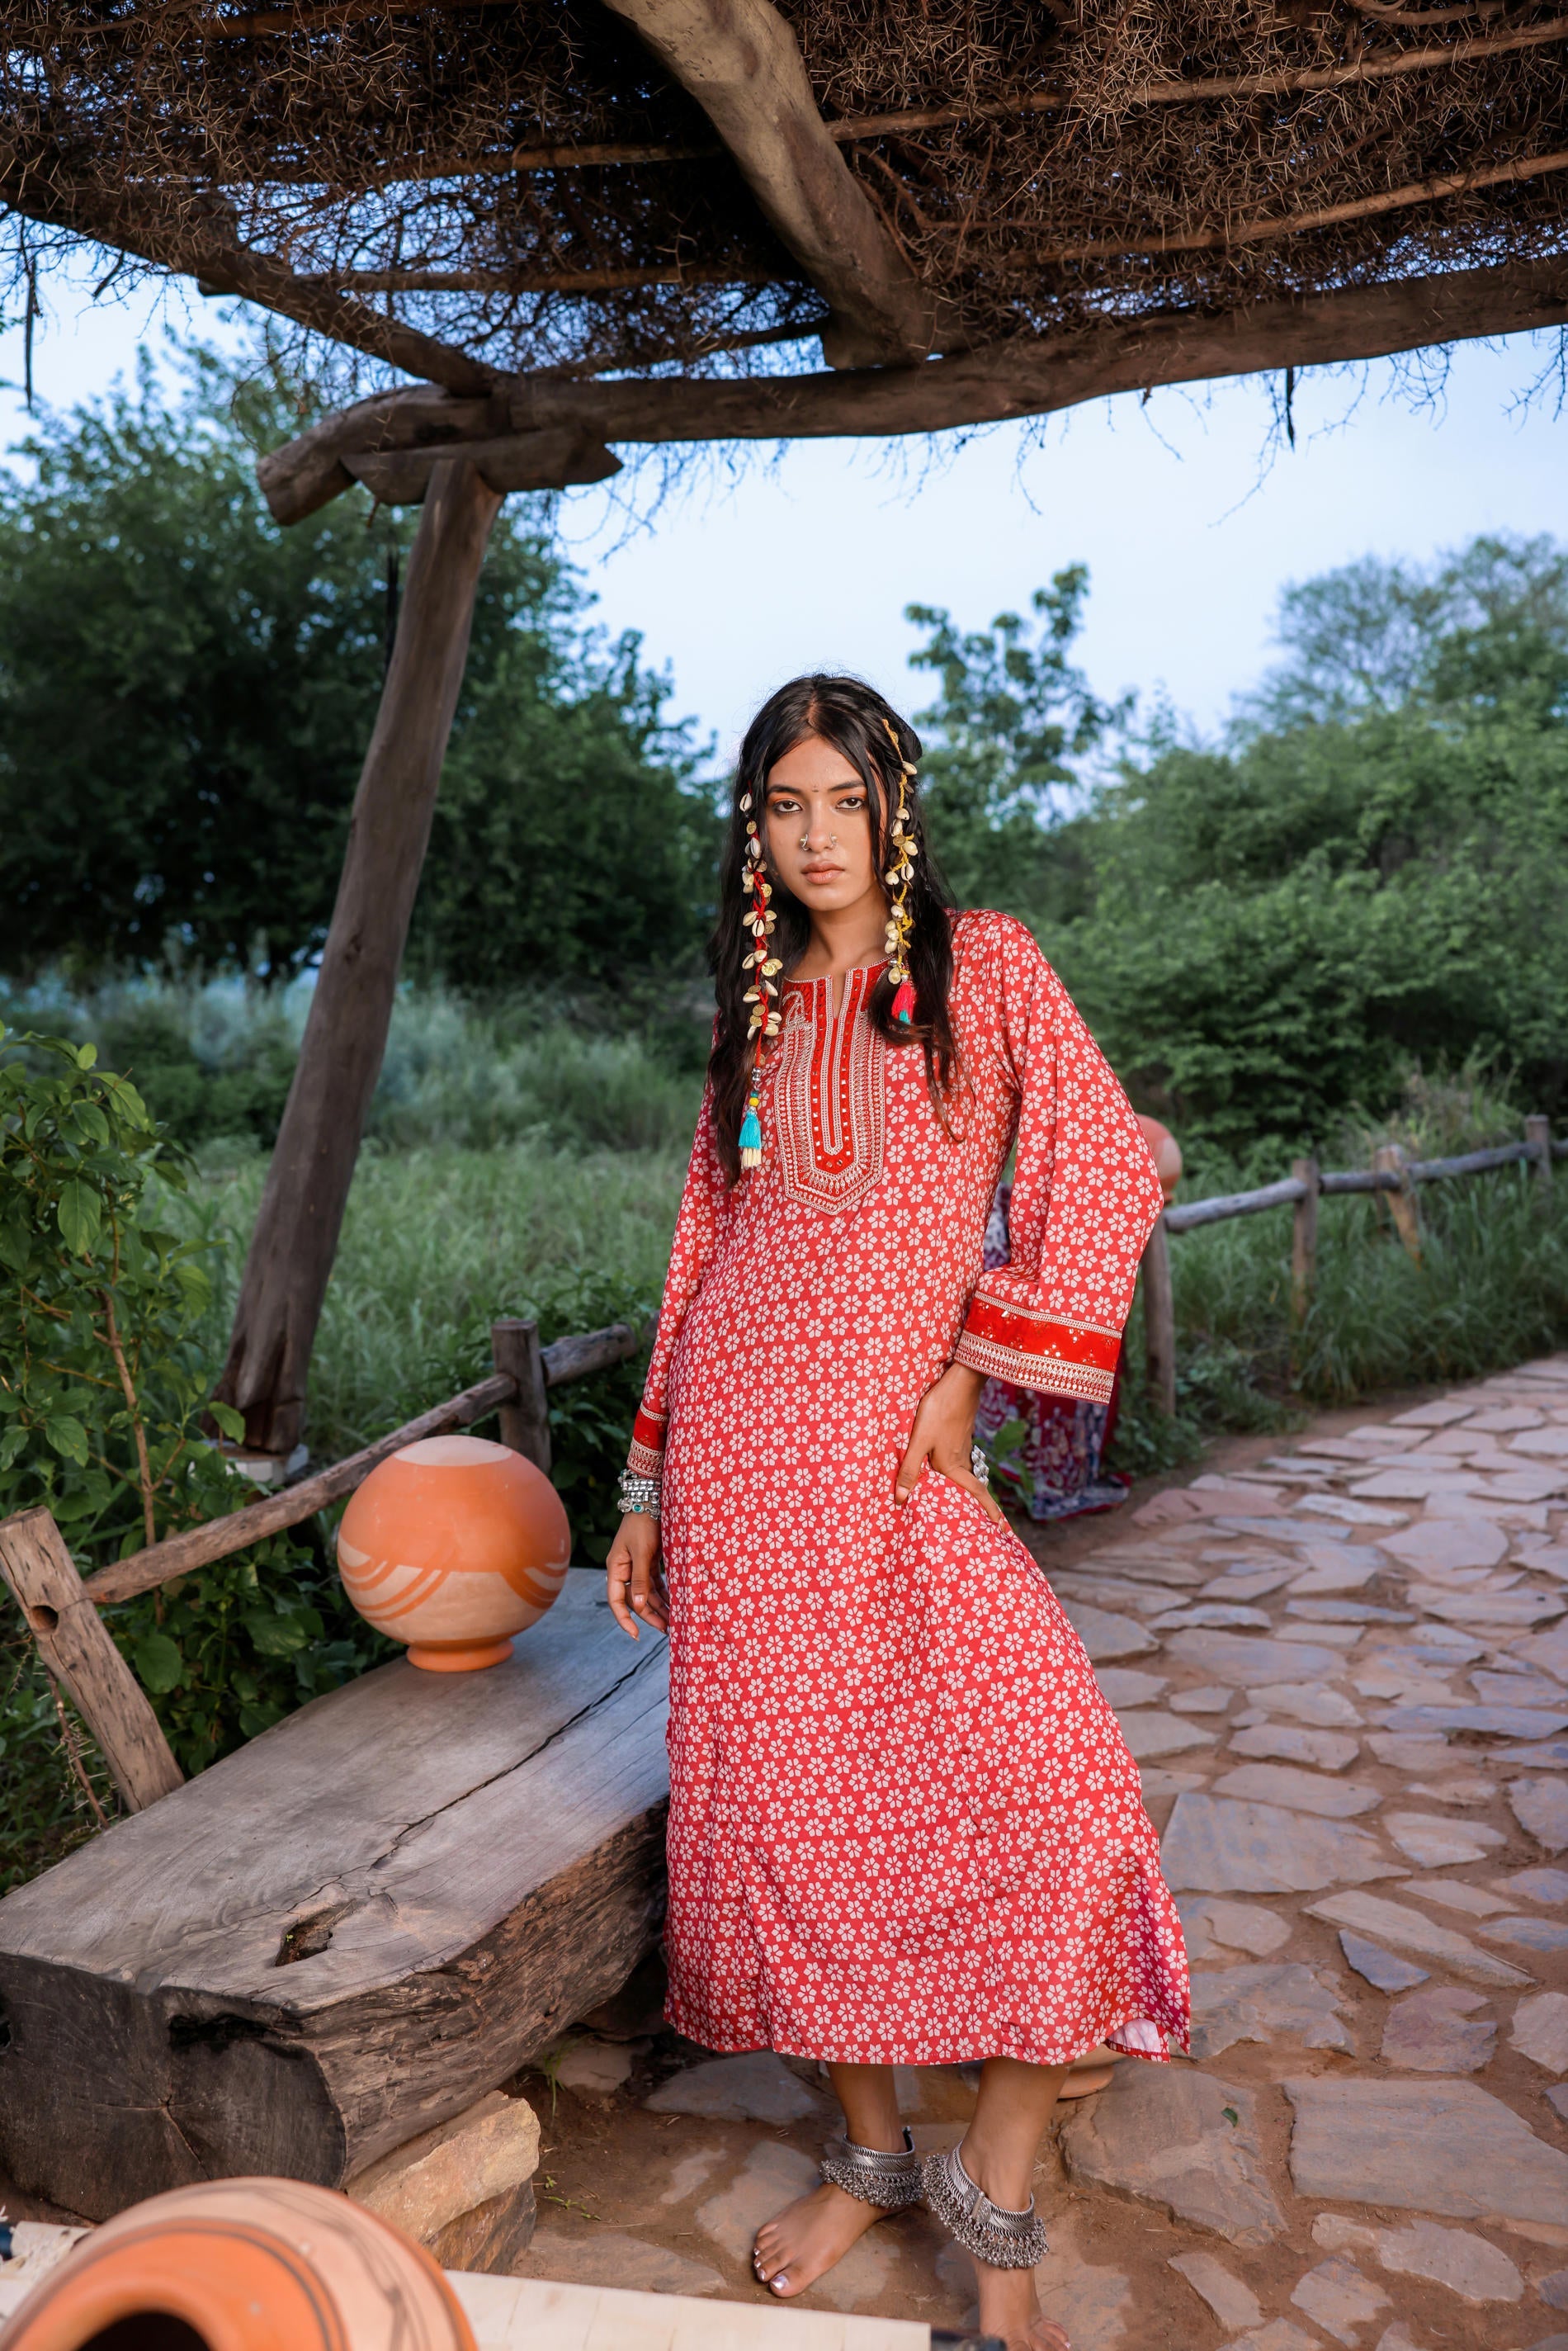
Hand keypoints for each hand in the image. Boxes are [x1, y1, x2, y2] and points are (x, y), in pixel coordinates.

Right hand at [606, 1511, 667, 1638]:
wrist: (652, 1500)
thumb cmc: (643, 1525)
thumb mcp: (641, 1552)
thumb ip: (640, 1579)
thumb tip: (638, 1606)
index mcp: (616, 1568)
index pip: (616, 1601)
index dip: (624, 1619)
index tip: (636, 1635)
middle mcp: (624, 1570)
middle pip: (635, 1600)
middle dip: (650, 1616)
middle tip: (667, 1629)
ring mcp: (637, 1566)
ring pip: (647, 1594)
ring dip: (659, 1607)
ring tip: (674, 1621)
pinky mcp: (649, 1561)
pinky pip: (656, 1584)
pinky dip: (664, 1594)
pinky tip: (674, 1603)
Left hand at [894, 1362, 1004, 1521]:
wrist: (960, 1382)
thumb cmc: (939, 1411)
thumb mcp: (919, 1440)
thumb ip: (909, 1468)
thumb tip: (900, 1498)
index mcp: (952, 1466)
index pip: (975, 1494)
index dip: (988, 1510)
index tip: (1000, 1526)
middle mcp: (961, 1459)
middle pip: (972, 1487)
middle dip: (980, 1505)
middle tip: (987, 1521)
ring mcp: (963, 1446)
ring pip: (967, 1472)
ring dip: (969, 1488)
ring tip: (965, 1500)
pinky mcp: (961, 1434)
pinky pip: (962, 1460)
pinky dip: (960, 1471)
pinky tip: (950, 1469)